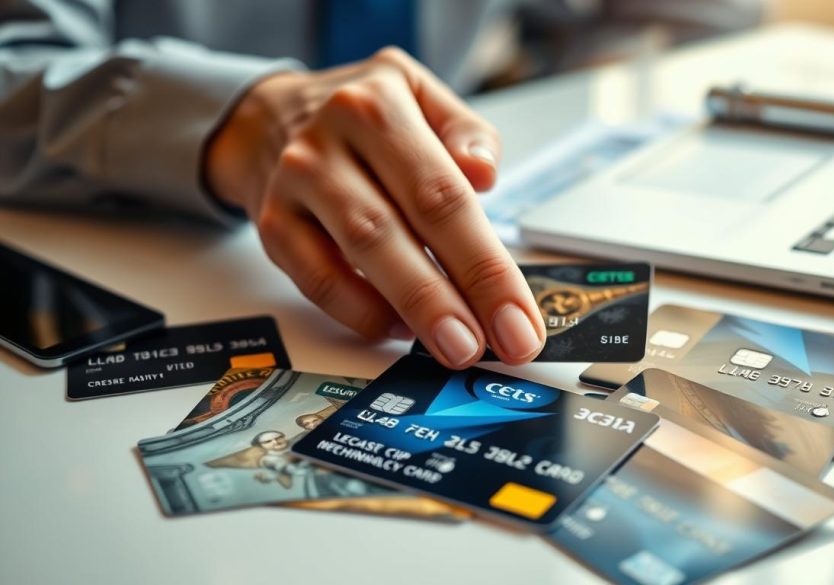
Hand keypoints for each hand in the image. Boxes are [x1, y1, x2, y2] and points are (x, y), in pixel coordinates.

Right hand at [205, 48, 544, 368]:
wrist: (271, 119)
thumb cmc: (364, 118)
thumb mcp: (423, 98)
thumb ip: (465, 133)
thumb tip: (484, 174)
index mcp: (379, 105)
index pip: (445, 193)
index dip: (486, 263)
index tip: (520, 316)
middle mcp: (330, 142)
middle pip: (401, 227)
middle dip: (455, 297)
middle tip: (495, 344)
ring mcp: (296, 184)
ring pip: (359, 253)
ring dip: (414, 308)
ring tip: (455, 345)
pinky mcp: (274, 225)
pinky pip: (317, 281)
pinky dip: (361, 312)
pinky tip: (400, 328)